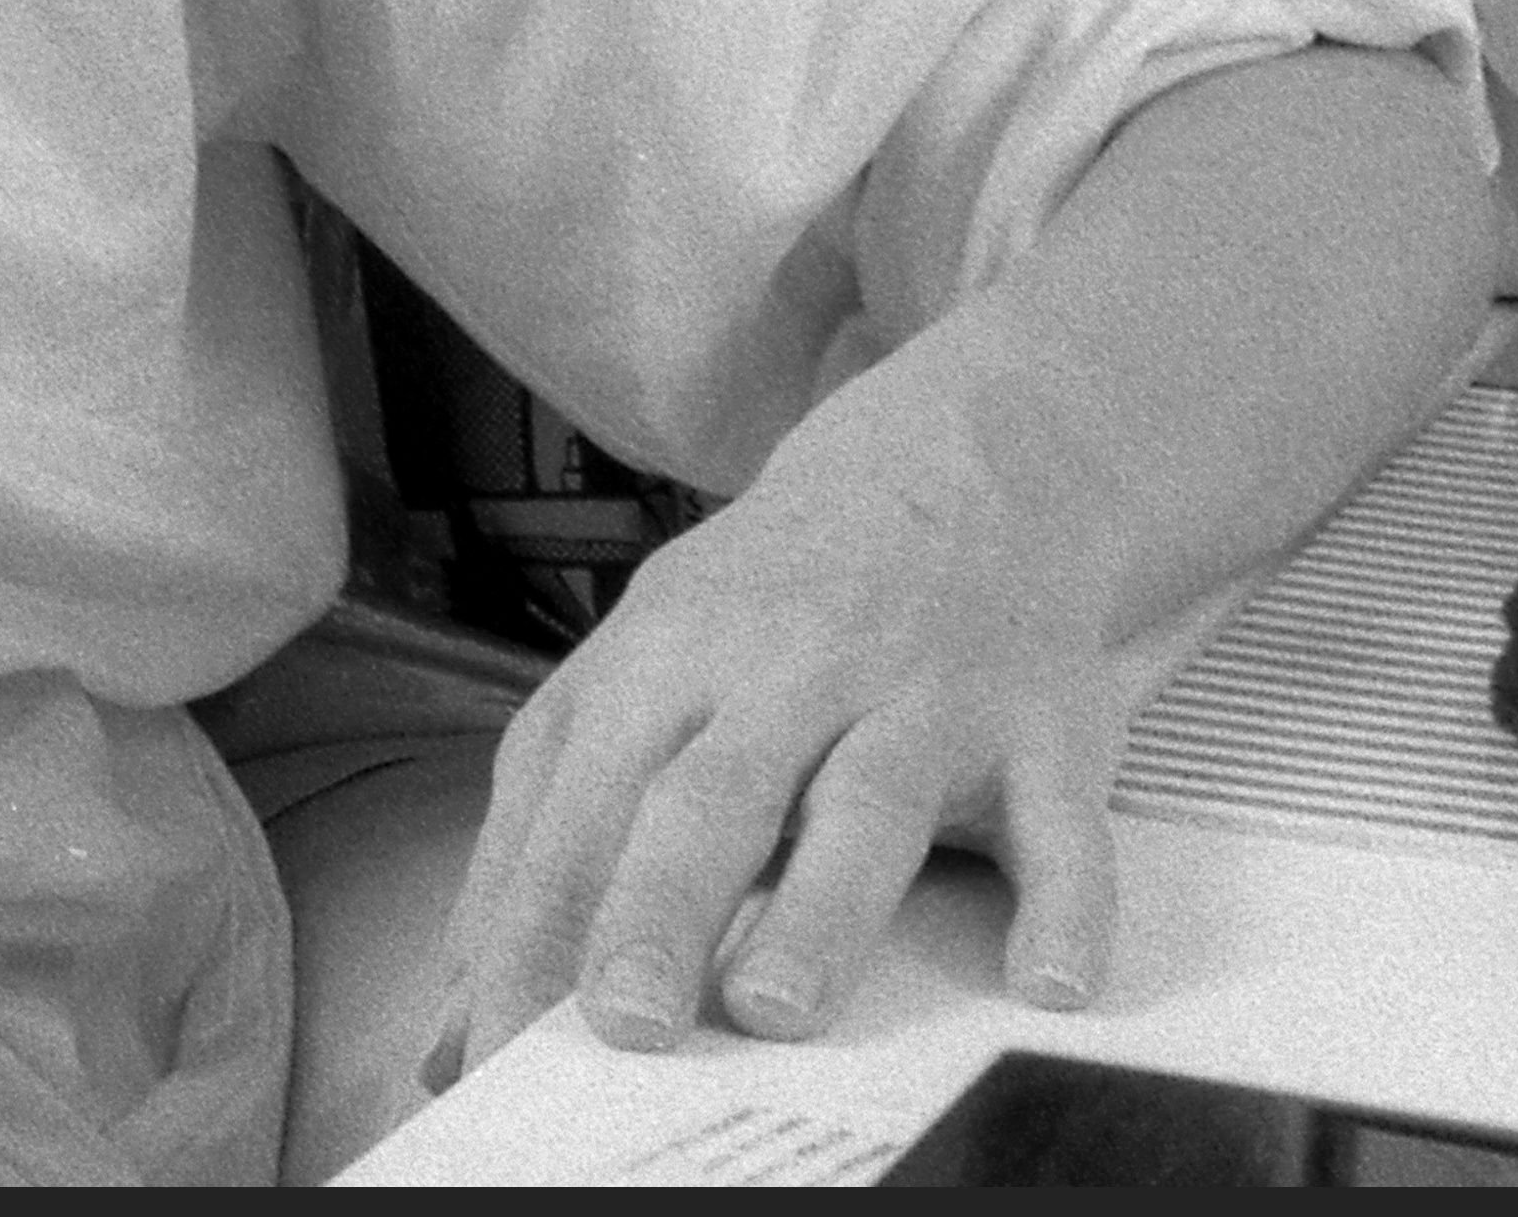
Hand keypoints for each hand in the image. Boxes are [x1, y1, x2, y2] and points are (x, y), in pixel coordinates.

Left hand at [432, 382, 1130, 1072]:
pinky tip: (1046, 984)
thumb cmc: (762, 613)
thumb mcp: (631, 681)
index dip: (538, 927)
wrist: (954, 474)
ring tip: (778, 1006)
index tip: (499, 1043)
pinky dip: (1064, 905)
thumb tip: (453, 1030)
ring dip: (822, 908)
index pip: (581, 806)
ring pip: (869, 805)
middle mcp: (789, 674)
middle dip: (658, 907)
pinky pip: (1062, 822)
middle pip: (711, 796)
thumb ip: (541, 845)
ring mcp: (921, 696)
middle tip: (622, 1021)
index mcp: (665, 664)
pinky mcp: (1043, 729)